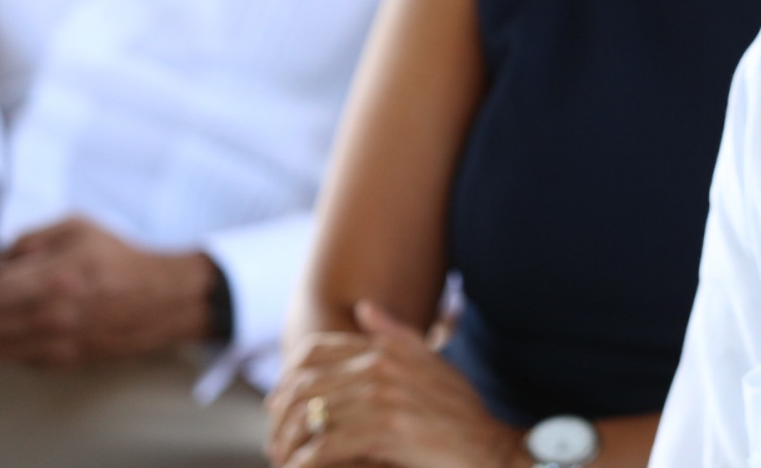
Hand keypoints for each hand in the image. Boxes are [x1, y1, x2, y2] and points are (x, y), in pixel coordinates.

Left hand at [0, 217, 215, 365]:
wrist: (163, 299)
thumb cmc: (121, 262)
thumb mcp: (80, 229)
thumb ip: (32, 238)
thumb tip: (1, 259)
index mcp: (53, 279)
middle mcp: (51, 317)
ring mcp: (54, 344)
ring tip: (2, 316)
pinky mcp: (60, 362)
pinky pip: (15, 358)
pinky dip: (7, 345)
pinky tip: (17, 329)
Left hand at [266, 300, 528, 467]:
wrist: (486, 445)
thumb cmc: (458, 408)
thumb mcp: (430, 361)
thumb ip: (394, 334)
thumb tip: (363, 308)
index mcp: (385, 348)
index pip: (314, 351)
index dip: (286, 377)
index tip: (277, 404)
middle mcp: (380, 366)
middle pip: (303, 384)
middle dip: (279, 416)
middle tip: (274, 440)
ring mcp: (383, 397)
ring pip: (309, 416)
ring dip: (287, 443)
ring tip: (283, 459)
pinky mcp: (386, 430)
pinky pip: (326, 444)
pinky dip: (305, 460)